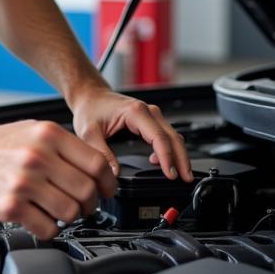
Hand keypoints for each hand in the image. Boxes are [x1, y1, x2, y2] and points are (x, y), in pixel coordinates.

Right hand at [0, 119, 117, 239]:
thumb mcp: (32, 130)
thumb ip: (63, 145)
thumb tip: (96, 167)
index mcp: (48, 135)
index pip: (97, 164)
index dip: (108, 182)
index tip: (106, 190)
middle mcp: (38, 156)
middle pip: (87, 191)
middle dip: (90, 203)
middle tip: (84, 205)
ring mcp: (24, 182)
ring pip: (70, 212)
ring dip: (71, 217)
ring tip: (60, 212)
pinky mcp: (10, 206)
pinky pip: (47, 228)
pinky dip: (50, 229)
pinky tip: (41, 218)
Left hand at [69, 83, 192, 182]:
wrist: (90, 95)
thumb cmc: (90, 108)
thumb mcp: (89, 133)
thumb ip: (102, 153)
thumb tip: (115, 173)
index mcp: (135, 112)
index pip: (159, 137)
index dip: (167, 158)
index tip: (170, 174)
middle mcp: (147, 111)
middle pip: (172, 137)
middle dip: (181, 159)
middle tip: (185, 178)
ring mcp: (151, 115)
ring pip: (172, 136)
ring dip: (178, 155)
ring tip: (180, 174)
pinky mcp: (149, 120)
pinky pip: (165, 135)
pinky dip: (169, 149)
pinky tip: (162, 163)